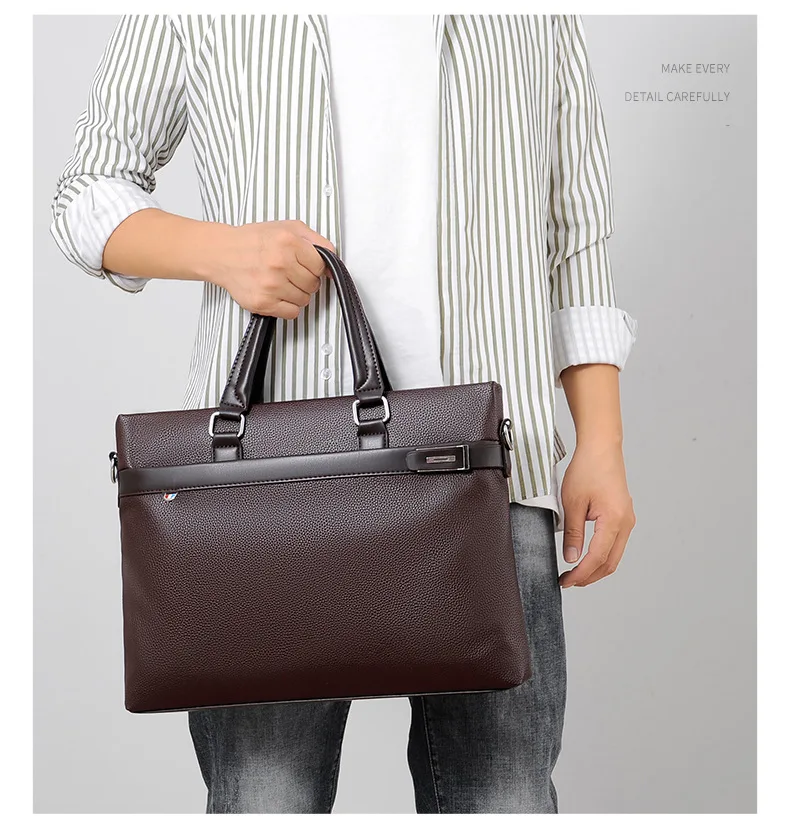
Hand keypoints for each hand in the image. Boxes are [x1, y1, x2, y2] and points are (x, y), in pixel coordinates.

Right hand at [208, 220, 335, 318]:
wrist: (221, 253)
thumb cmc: (254, 240)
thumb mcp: (288, 227)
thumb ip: (316, 241)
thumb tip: (332, 264)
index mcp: (288, 242)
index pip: (321, 266)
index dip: (315, 266)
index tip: (305, 265)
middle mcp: (280, 263)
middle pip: (313, 284)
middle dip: (306, 280)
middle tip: (291, 273)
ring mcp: (271, 285)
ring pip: (304, 300)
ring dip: (297, 293)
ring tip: (281, 282)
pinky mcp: (263, 303)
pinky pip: (292, 313)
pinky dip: (288, 307)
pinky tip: (277, 294)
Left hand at [559, 441, 635, 587]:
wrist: (601, 448)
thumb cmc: (587, 469)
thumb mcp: (572, 502)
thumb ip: (573, 533)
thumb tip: (572, 559)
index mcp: (614, 520)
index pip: (597, 558)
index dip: (581, 574)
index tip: (566, 581)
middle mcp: (626, 523)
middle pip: (610, 563)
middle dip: (589, 576)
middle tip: (568, 581)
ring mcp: (627, 520)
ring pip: (614, 555)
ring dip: (596, 567)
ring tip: (575, 573)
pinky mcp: (624, 516)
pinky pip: (615, 543)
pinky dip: (601, 555)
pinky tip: (586, 557)